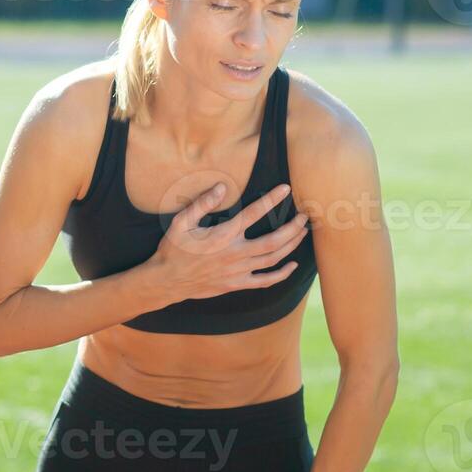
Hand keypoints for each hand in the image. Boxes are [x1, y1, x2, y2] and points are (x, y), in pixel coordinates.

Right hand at [144, 182, 309, 303]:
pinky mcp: (236, 284)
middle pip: (274, 240)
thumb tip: (221, 187)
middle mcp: (235, 253)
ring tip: (302, 233)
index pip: (254, 213)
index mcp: (223, 235)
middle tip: (305, 216)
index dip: (272, 199)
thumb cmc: (173, 249)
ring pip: (273, 259)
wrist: (166, 281)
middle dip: (293, 228)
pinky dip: (282, 274)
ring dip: (291, 246)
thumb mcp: (181, 221)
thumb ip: (202, 203)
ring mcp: (238, 271)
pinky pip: (265, 281)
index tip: (285, 189)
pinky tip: (292, 266)